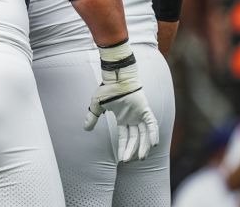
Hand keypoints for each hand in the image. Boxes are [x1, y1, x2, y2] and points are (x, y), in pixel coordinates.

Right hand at [84, 41, 159, 161]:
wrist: (115, 77)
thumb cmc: (107, 89)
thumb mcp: (96, 105)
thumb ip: (93, 117)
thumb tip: (85, 128)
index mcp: (123, 118)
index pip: (125, 137)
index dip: (123, 148)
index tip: (121, 159)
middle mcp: (133, 118)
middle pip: (135, 138)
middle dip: (132, 150)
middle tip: (129, 161)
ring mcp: (140, 114)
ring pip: (145, 134)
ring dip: (144, 146)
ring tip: (141, 157)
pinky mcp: (145, 109)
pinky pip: (152, 124)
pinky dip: (153, 133)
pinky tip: (153, 144)